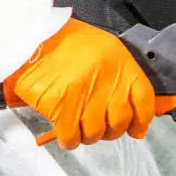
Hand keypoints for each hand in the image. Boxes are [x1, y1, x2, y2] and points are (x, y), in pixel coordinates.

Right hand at [3, 18, 155, 148]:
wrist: (31, 36)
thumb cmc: (66, 42)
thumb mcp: (105, 49)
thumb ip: (119, 77)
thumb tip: (130, 109)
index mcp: (121, 65)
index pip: (144, 102)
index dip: (141, 121)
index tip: (136, 129)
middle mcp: (106, 83)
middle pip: (119, 123)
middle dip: (111, 130)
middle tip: (98, 124)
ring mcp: (84, 97)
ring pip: (95, 133)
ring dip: (88, 134)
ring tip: (78, 123)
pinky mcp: (60, 108)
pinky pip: (71, 137)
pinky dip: (69, 140)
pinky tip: (65, 132)